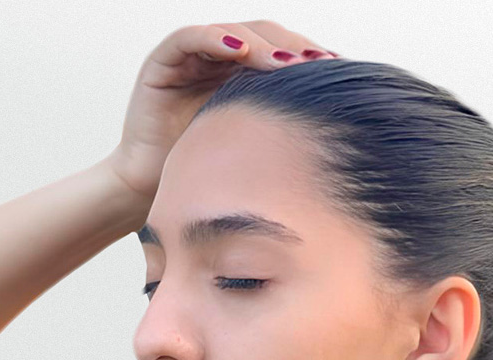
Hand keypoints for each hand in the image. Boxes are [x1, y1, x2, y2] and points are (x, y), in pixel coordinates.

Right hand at [104, 20, 337, 201]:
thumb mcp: (252, 148)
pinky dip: (216, 39)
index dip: (309, 58)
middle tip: (320, 65)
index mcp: (243, 78)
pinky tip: (241, 50)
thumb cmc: (202, 177)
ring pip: (233, 33)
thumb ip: (280, 126)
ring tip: (288, 63)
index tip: (339, 72)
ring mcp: (191, 59)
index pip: (282, 54)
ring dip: (263, 44)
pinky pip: (190, 38)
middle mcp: (218, 63)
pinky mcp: (163, 63)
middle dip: (294, 49)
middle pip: (264, 37)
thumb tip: (338, 124)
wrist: (153, 194)